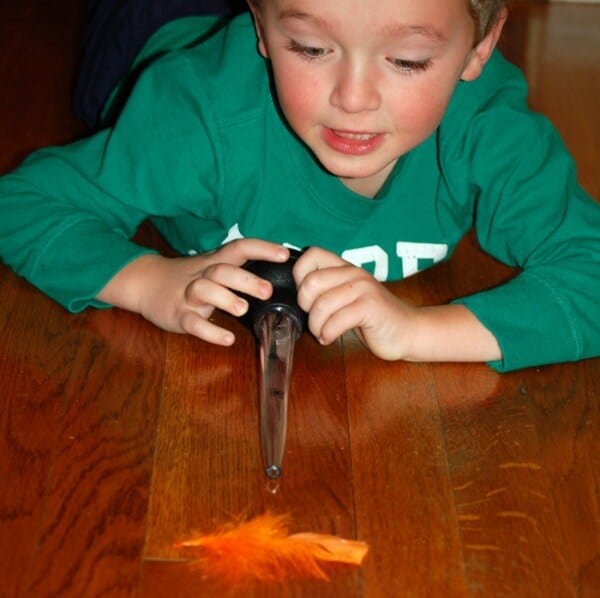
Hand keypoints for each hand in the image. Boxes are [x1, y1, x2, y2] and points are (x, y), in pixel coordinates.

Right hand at [97, 239, 288, 345]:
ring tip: (242, 310)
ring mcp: (188, 295)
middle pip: (223, 270)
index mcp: (215, 262)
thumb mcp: (211, 266)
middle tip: (268, 291)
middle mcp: (202, 275)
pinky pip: (193, 323)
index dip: (262, 248)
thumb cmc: (188, 277)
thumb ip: (237, 268)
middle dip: (246, 279)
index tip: (284, 254)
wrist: (144, 282)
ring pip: (205, 291)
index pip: (239, 248)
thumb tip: (275, 275)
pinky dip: (210, 332)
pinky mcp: (178, 316)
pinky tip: (227, 339)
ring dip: (225, 298)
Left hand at [293, 247, 416, 359]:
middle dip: (305, 307)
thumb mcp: (346, 298)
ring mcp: (363, 288)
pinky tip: (330, 338)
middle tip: (314, 320)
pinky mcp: (370, 307)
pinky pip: (336, 320)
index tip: (306, 298)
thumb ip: (326, 291)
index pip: (311, 255)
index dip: (299, 276)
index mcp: (344, 268)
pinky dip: (328, 334)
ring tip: (322, 334)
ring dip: (316, 326)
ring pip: (321, 304)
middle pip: (311, 282)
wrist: (408, 331)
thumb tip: (295, 295)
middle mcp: (353, 273)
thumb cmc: (372, 318)